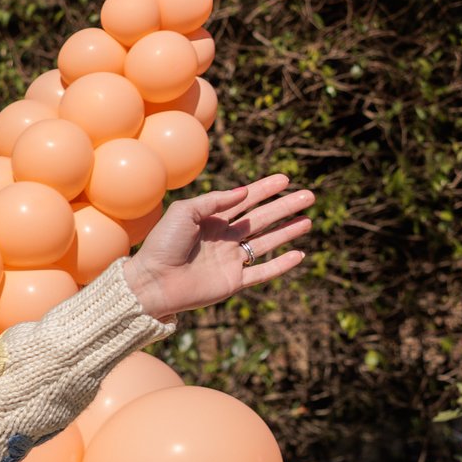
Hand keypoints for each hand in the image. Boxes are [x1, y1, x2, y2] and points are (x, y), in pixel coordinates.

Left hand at [119, 175, 314, 319]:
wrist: (153, 282)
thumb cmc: (163, 244)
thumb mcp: (185, 212)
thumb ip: (214, 200)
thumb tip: (243, 192)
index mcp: (211, 220)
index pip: (244, 201)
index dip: (265, 190)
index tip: (285, 179)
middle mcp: (223, 239)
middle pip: (261, 219)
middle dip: (284, 208)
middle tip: (308, 196)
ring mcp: (229, 260)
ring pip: (266, 243)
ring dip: (287, 231)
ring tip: (307, 221)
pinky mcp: (233, 281)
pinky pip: (263, 272)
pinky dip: (281, 265)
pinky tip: (299, 254)